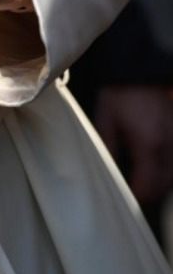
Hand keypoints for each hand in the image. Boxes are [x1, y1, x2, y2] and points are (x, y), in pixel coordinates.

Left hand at [96, 85, 172, 205]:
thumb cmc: (120, 95)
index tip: (124, 202)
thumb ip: (107, 149)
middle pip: (165, 185)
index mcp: (149, 144)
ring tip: (141, 185)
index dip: (136, 198)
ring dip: (160, 184)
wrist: (140, 71)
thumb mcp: (105, 121)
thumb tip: (107, 175)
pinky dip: (168, 171)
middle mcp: (170, 146)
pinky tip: (154, 170)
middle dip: (148, 194)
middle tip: (130, 197)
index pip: (148, 185)